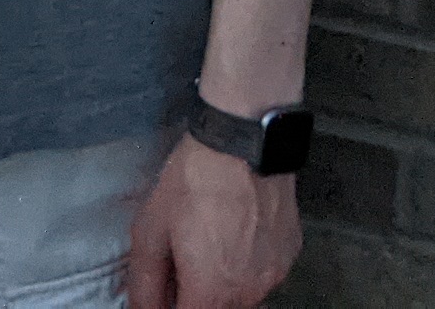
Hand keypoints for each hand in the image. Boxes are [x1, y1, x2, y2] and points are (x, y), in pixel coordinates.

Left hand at [124, 133, 300, 308]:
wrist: (244, 140)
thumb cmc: (193, 182)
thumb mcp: (150, 230)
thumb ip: (145, 283)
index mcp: (211, 294)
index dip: (170, 306)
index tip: (166, 288)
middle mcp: (248, 295)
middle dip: (195, 295)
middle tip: (183, 258)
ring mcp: (274, 275)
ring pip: (241, 297)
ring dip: (222, 283)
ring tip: (211, 240)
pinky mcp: (289, 255)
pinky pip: (262, 274)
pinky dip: (246, 266)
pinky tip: (236, 232)